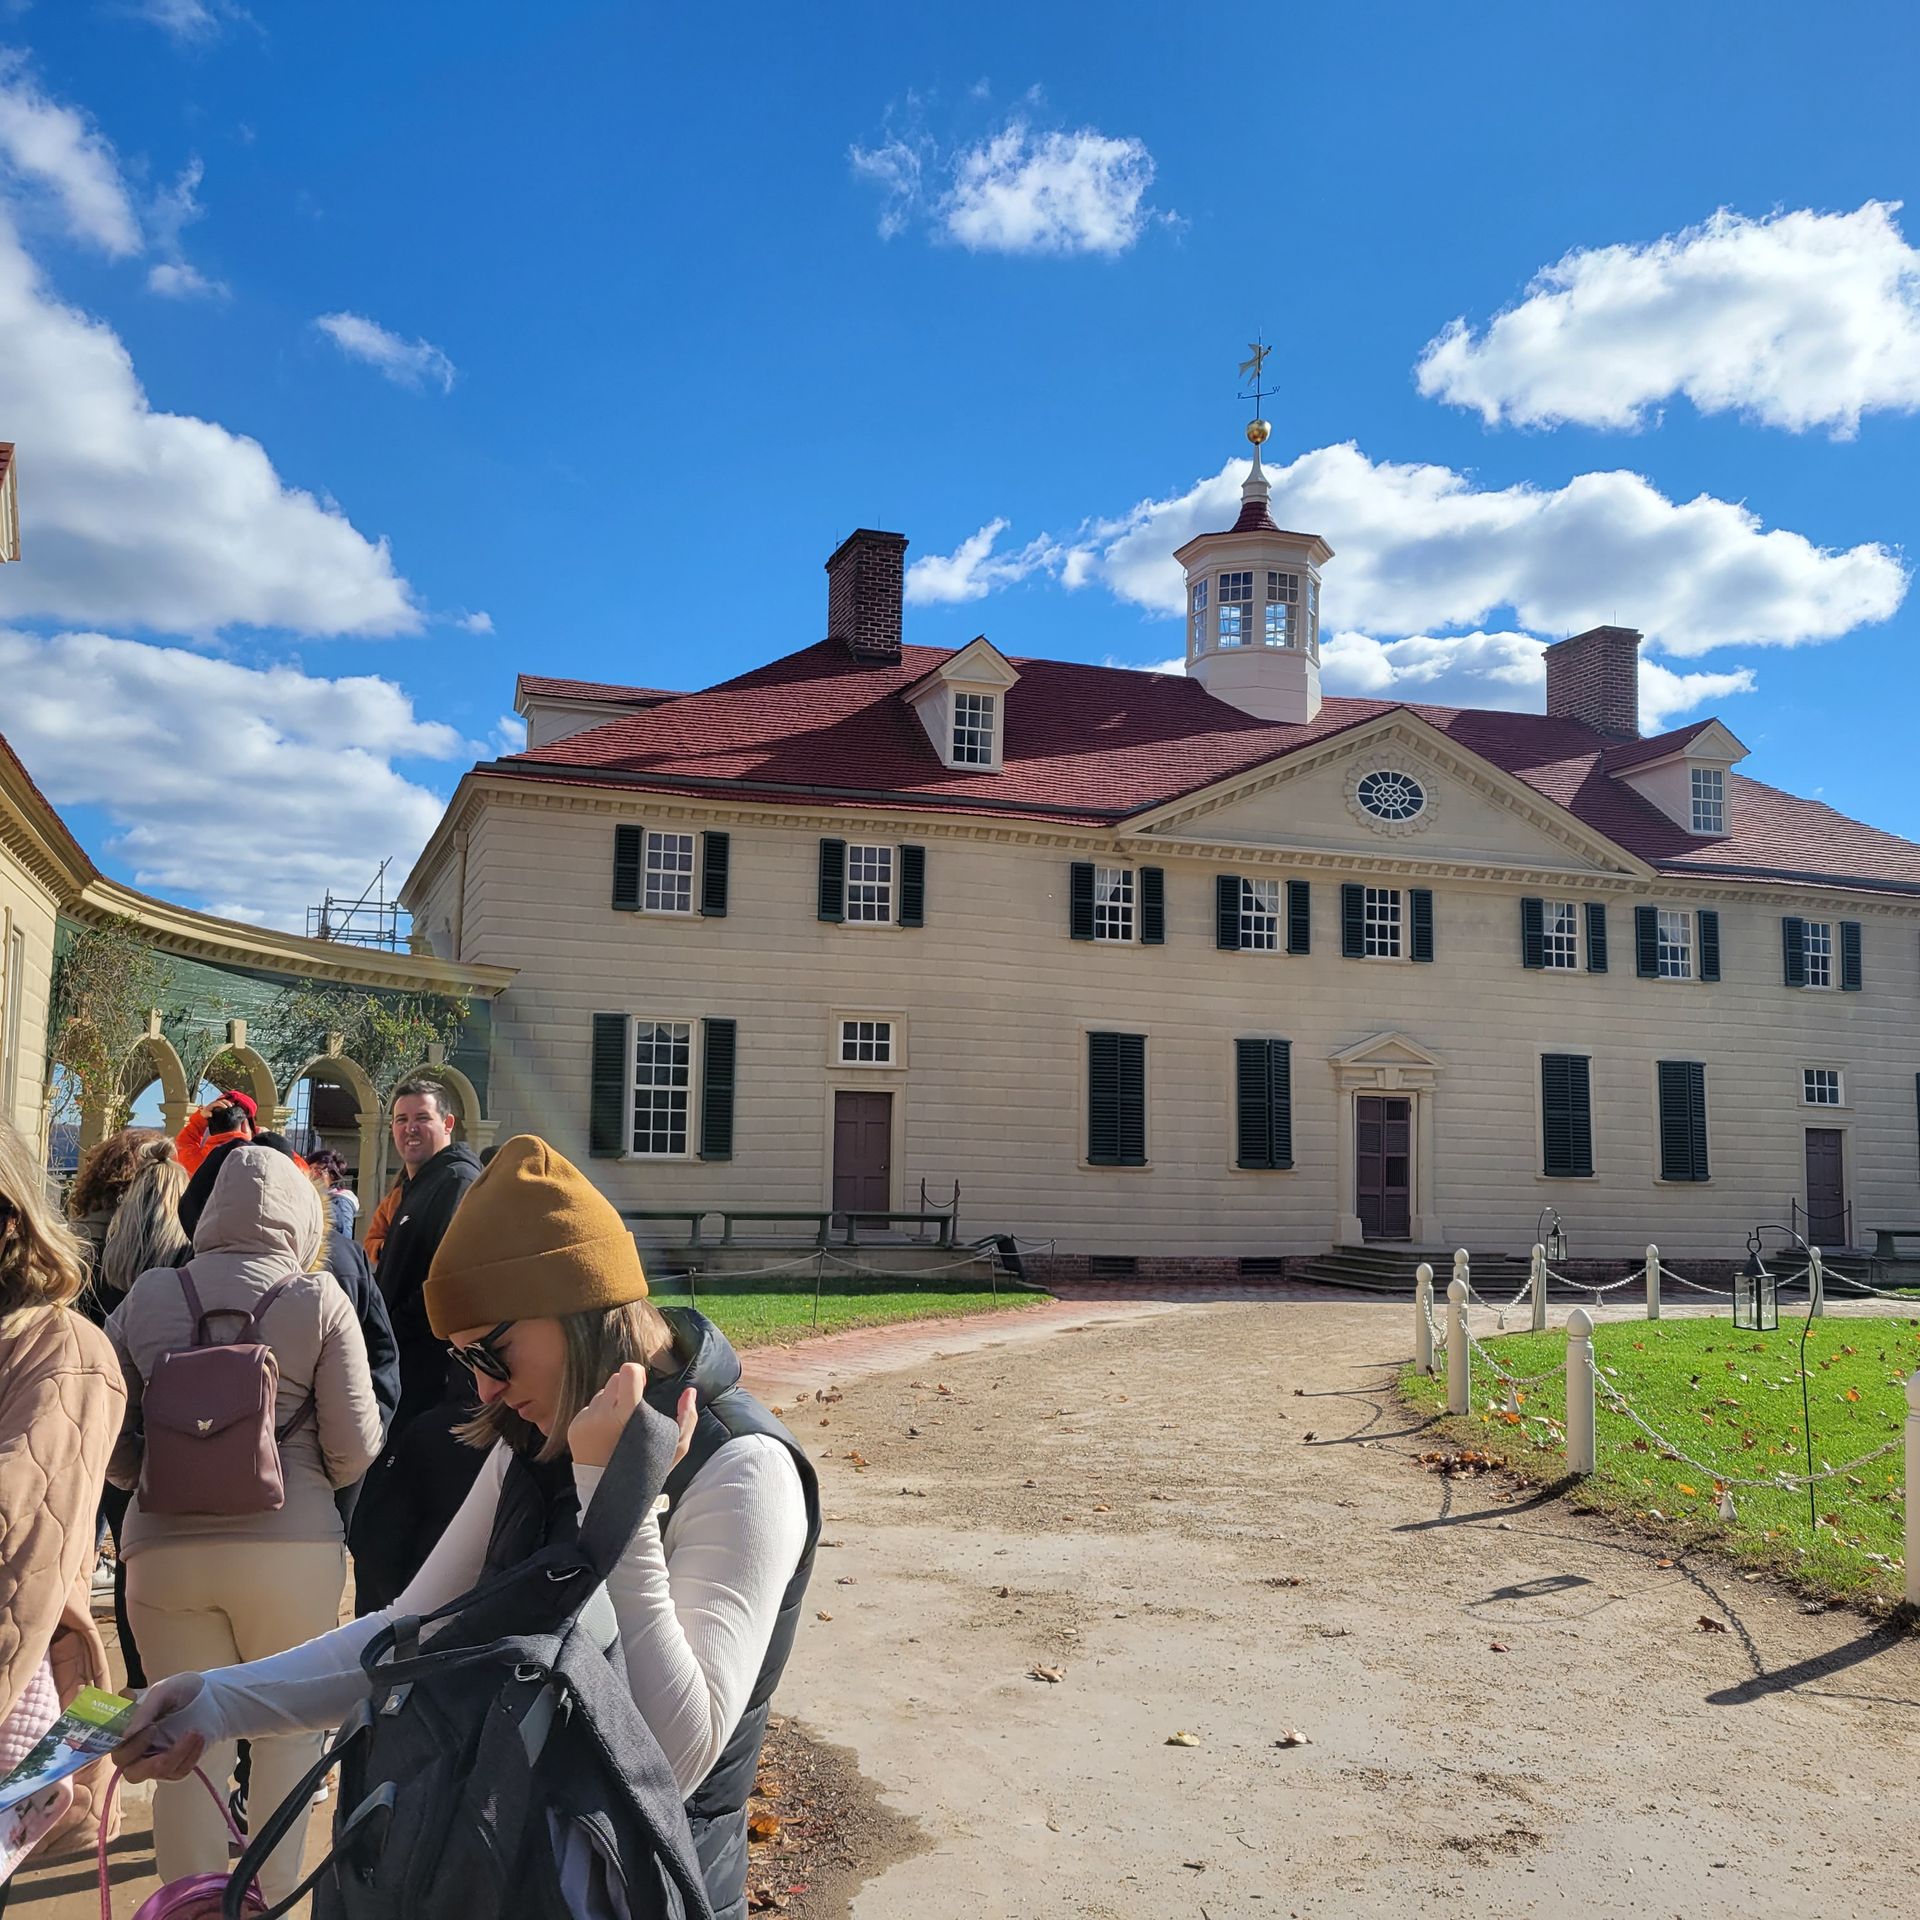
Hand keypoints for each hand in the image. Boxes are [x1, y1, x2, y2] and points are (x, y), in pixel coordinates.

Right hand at [112, 1673, 213, 1783]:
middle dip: (150, 1758)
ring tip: (196, 1733)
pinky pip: (177, 1772)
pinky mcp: (174, 1767)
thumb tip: (126, 1734)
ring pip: (156, 1773)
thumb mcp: (165, 1690)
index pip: (115, 1750)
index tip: (151, 1728)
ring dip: (177, 1755)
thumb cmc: (183, 1689)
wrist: (214, 1695)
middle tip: (170, 1735)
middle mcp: (138, 1750)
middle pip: (131, 1772)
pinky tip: (200, 1739)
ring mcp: (156, 1760)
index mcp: (129, 1730)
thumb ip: (145, 1709)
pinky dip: (190, 1757)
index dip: (129, 1747)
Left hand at [567, 1365, 696, 1470]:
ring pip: (601, 1394)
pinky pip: (589, 1409)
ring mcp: (585, 1421)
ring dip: (611, 1403)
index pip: (628, 1372)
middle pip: (615, 1380)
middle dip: (625, 1389)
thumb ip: (688, 1418)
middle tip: (631, 1409)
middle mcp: (602, 1414)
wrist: (612, 1495)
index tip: (642, 1384)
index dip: (637, 1373)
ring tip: (618, 1426)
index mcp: (627, 1415)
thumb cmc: (647, 1470)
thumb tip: (690, 1390)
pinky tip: (605, 1435)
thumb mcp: (676, 1449)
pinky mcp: (574, 1427)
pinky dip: (598, 1416)